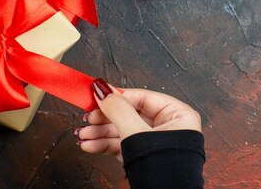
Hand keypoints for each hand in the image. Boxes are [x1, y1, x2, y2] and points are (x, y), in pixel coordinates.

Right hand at [77, 79, 201, 159]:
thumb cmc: (164, 169)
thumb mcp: (136, 133)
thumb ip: (117, 109)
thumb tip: (102, 89)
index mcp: (177, 115)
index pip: (142, 97)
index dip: (117, 97)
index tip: (97, 95)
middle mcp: (168, 127)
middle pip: (129, 114)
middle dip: (104, 119)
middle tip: (87, 118)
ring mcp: (155, 143)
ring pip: (123, 131)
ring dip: (100, 133)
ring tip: (83, 135)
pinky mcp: (144, 157)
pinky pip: (123, 145)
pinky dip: (105, 145)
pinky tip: (89, 145)